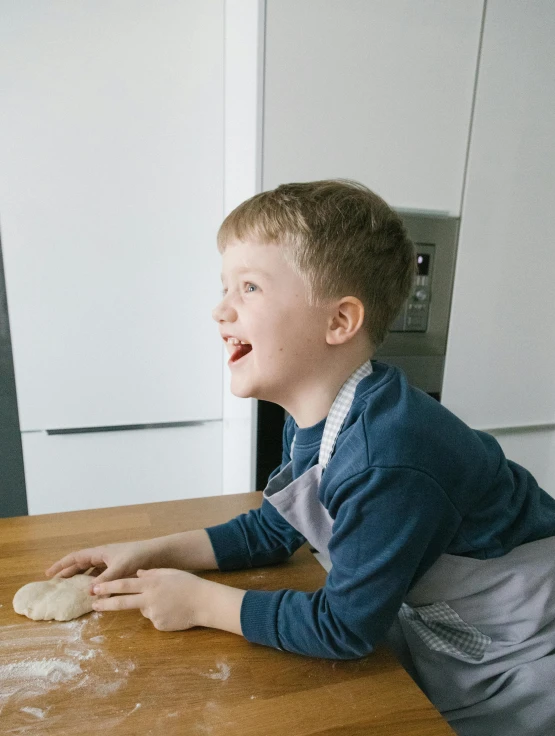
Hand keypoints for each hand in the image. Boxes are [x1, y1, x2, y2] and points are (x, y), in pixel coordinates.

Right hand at [45, 540, 161, 584]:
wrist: (158, 553)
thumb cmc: (138, 556)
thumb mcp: (120, 569)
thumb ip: (105, 580)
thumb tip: (88, 592)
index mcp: (100, 552)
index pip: (75, 557)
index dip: (61, 565)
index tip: (48, 574)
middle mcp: (104, 556)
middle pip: (80, 564)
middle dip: (68, 572)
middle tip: (56, 583)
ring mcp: (111, 562)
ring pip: (91, 570)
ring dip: (81, 578)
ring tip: (72, 589)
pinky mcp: (119, 569)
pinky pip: (101, 575)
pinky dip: (94, 583)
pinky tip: (94, 592)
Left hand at [91, 568, 206, 630]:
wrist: (205, 602)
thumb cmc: (189, 583)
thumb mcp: (170, 572)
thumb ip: (152, 573)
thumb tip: (138, 574)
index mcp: (151, 583)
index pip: (124, 585)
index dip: (108, 586)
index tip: (94, 588)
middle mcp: (149, 599)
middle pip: (122, 602)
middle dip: (106, 604)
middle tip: (94, 605)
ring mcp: (153, 614)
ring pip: (143, 610)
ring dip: (149, 606)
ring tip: (169, 602)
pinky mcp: (159, 625)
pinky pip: (154, 619)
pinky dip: (160, 615)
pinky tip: (173, 611)